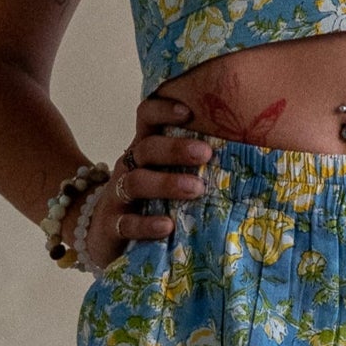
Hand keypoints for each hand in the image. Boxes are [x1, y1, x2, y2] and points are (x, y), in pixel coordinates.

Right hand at [79, 93, 209, 269]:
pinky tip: (167, 226)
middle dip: (176, 149)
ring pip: (136, 182)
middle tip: (206, 154)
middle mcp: (128, 168)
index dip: (163, 110)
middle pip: (146, 148)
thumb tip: (244, 151)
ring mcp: (117, 196)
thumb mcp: (164, 177)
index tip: (190, 111)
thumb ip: (190, 165)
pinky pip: (126, 223)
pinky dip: (147, 225)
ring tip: (196, 189)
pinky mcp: (111, 226)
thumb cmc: (146, 202)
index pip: (146, 118)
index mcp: (143, 150)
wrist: (100, 236)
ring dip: (167, 183)